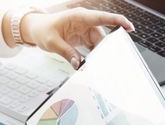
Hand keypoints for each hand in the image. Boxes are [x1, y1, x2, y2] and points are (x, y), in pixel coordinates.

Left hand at [4, 8, 133, 68]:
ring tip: (98, 67)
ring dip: (99, 55)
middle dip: (106, 49)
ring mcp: (84, 30)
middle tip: (107, 63)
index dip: (117, 21)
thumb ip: (67, 53)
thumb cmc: (43, 30)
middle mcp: (84, 22)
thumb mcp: (52, 43)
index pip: (102, 18)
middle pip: (102, 35)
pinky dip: (93, 56)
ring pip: (99, 43)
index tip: (129, 27)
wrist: (35, 29)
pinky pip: (93, 47)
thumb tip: (79, 64)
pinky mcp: (82, 38)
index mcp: (79, 17)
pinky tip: (93, 64)